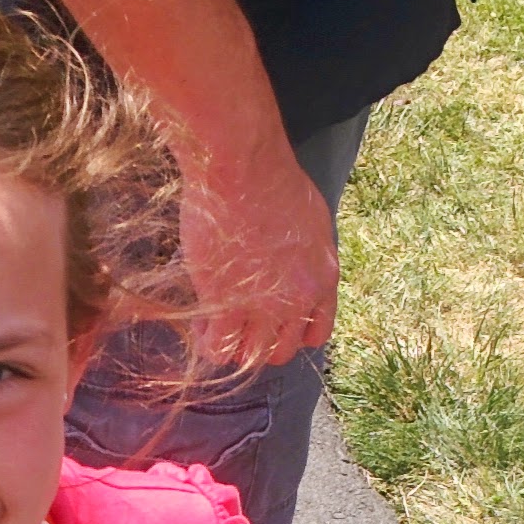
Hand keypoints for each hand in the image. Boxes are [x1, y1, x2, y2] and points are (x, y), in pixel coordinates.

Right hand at [177, 130, 338, 370]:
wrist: (243, 167)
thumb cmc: (271, 178)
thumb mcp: (310, 217)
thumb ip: (305, 252)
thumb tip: (290, 263)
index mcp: (323, 277)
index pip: (317, 332)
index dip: (292, 333)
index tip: (272, 324)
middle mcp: (300, 300)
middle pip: (282, 351)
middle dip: (259, 342)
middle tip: (236, 322)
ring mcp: (265, 307)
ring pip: (251, 355)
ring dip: (233, 345)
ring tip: (214, 324)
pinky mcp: (229, 306)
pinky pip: (220, 347)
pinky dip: (209, 343)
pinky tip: (200, 325)